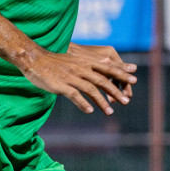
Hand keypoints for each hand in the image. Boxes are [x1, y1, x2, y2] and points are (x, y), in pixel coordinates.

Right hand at [20, 43, 137, 114]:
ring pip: (91, 89)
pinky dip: (83, 103)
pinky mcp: (61, 85)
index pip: (107, 68)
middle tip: (127, 101)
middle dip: (116, 91)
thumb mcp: (75, 59)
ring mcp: (71, 76)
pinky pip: (75, 95)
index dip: (121, 73)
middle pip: (102, 80)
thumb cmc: (55, 61)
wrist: (34, 60)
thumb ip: (90, 62)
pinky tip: (90, 111)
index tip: (134, 79)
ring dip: (102, 101)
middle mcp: (80, 68)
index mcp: (85, 62)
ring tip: (110, 112)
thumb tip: (107, 61)